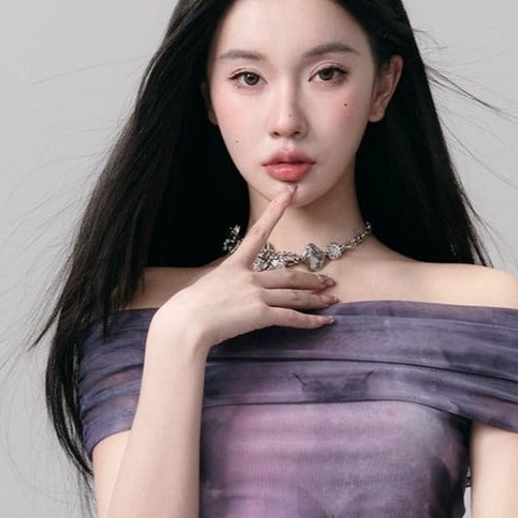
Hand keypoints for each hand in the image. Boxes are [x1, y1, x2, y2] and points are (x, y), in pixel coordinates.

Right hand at [155, 184, 338, 349]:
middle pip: (287, 275)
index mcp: (233, 266)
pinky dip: (310, 321)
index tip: (288, 194)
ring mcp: (255, 294)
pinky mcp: (260, 314)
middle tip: (328, 280)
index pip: (258, 233)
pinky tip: (324, 323)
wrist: (185, 322)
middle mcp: (248, 277)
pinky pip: (291, 317)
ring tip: (332, 298)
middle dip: (310, 277)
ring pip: (294, 295)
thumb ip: (221, 288)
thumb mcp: (204, 290)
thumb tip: (224, 296)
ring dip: (316, 297)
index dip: (275, 211)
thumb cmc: (186, 310)